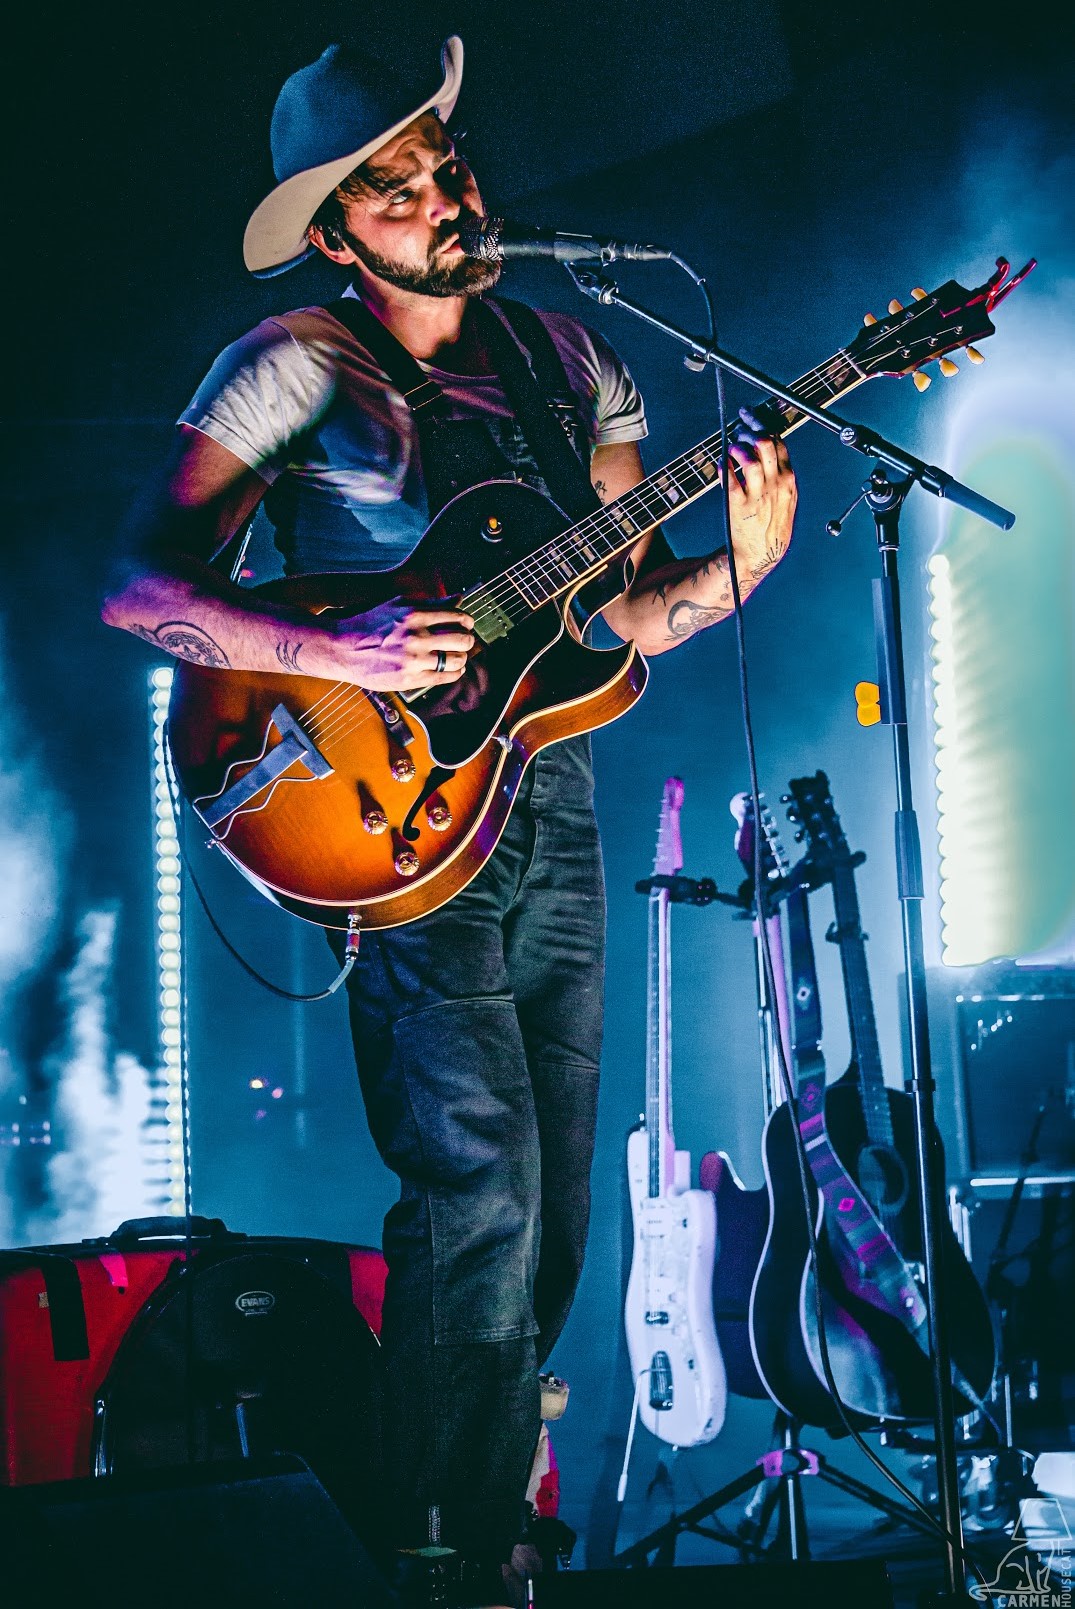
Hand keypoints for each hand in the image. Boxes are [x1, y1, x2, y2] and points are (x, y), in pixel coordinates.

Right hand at [309, 599, 475, 689]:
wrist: (344, 648)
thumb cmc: (371, 624)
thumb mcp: (398, 604)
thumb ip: (431, 602)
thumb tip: (458, 598)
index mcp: (414, 614)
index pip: (456, 616)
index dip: (467, 621)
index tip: (467, 624)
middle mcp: (416, 637)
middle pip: (461, 639)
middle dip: (468, 640)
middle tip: (466, 641)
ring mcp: (413, 660)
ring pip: (456, 660)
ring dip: (462, 657)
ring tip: (459, 656)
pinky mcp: (409, 679)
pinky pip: (444, 677)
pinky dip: (454, 673)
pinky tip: (453, 669)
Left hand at [726, 408, 796, 583]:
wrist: (761, 554)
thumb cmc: (772, 525)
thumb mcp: (786, 498)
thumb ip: (780, 474)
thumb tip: (769, 446)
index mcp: (788, 480)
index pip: (779, 442)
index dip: (763, 426)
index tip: (752, 419)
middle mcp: (775, 484)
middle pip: (765, 443)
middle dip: (749, 429)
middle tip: (739, 429)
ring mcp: (757, 493)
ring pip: (748, 456)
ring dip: (736, 446)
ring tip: (732, 448)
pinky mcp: (738, 503)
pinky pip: (729, 476)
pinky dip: (724, 465)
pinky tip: (722, 462)